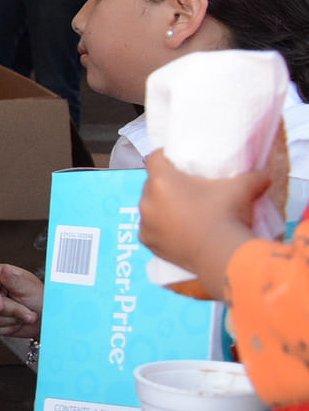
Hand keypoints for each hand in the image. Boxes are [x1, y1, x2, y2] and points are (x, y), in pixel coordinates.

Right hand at [0, 264, 43, 338]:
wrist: (44, 319)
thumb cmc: (40, 300)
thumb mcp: (30, 289)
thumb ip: (15, 281)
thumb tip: (5, 269)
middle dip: (11, 313)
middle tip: (27, 312)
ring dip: (10, 322)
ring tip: (22, 316)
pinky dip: (5, 330)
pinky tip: (14, 323)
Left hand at [139, 150, 266, 298]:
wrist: (222, 255)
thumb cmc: (227, 214)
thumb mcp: (243, 187)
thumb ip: (252, 176)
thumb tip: (264, 176)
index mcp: (163, 181)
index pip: (155, 158)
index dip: (165, 156)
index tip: (177, 160)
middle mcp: (147, 200)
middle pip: (152, 184)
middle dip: (166, 184)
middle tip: (186, 188)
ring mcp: (146, 223)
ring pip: (150, 207)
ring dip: (161, 207)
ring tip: (183, 211)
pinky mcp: (148, 243)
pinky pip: (150, 230)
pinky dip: (160, 228)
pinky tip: (177, 231)